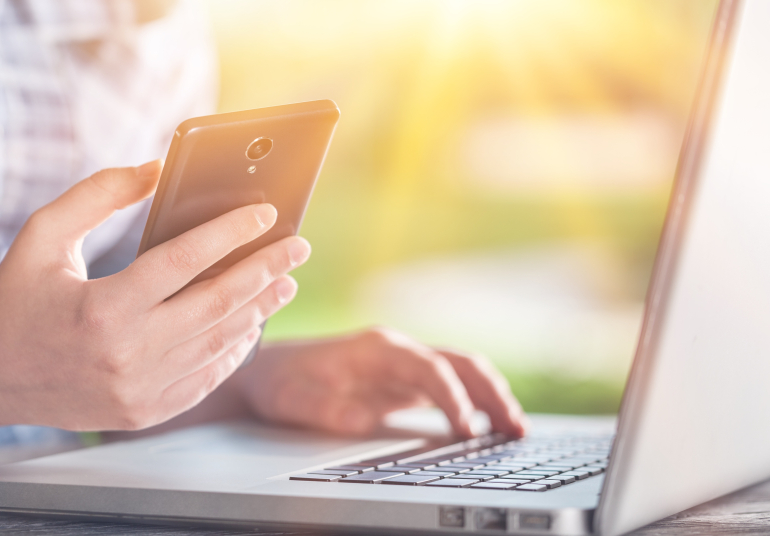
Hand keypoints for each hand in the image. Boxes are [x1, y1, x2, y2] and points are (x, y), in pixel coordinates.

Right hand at [0, 160, 310, 432]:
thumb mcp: (43, 234)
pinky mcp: (144, 413)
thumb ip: (99, 194)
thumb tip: (156, 167)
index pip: (184, 261)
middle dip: (265, 269)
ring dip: (259, 308)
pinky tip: (251, 322)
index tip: (265, 212)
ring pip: (219, 342)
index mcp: (102, 308)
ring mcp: (138, 390)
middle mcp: (126, 354)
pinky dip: (233, 348)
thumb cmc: (16, 298)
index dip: (231, 232)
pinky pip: (205, 377)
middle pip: (217, 304)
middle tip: (298, 246)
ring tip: (285, 281)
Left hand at [236, 328, 527, 437]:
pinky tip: (489, 429)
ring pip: (462, 373)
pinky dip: (476, 405)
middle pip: (459, 363)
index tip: (467, 430)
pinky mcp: (404, 383)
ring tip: (516, 431)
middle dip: (491, 394)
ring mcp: (403, 366)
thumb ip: (328, 409)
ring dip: (491, 397)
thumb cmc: (280, 382)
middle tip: (515, 430)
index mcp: (377, 348)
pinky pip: (450, 389)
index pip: (429, 368)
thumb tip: (363, 421)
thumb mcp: (295, 400)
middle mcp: (397, 351)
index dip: (452, 397)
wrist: (264, 370)